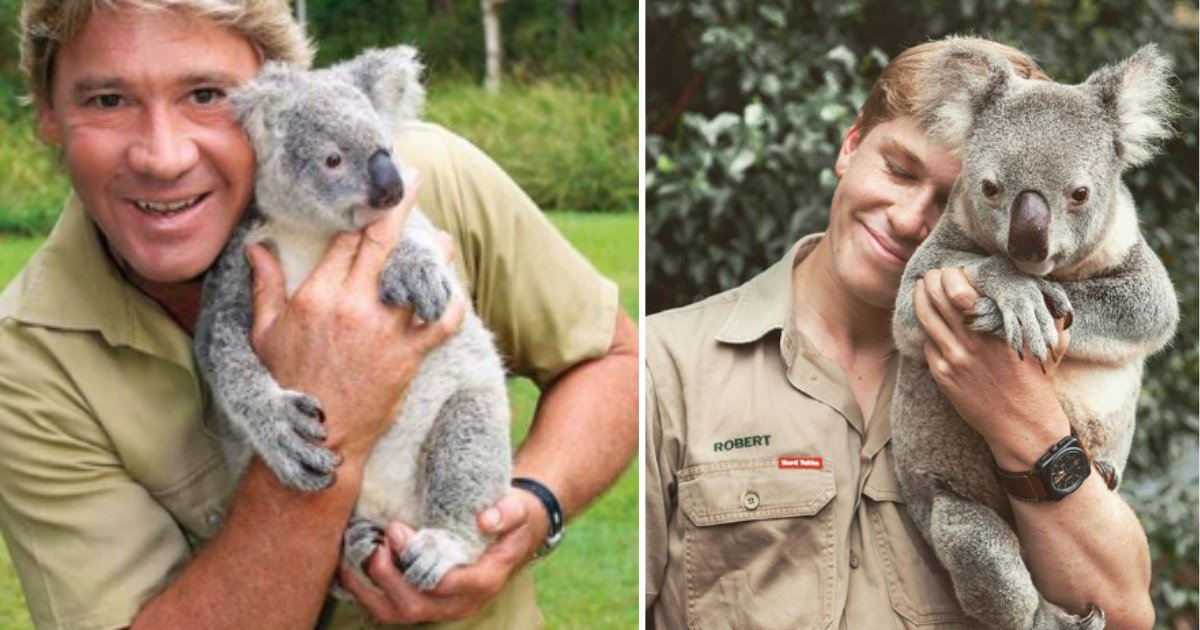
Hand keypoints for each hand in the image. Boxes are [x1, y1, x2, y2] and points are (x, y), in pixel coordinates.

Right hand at [245, 178, 463, 463]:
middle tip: (416, 181)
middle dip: (401, 207)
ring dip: (435, 255)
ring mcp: (385, 330)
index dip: (362, 213)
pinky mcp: (409, 355)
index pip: (347, 240)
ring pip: (418, 277)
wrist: (320, 437)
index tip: (374, 193)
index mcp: (318, 296)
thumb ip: (266, 286)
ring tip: (444, 241)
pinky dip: (452, 306)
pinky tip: (454, 295)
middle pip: (383, 242)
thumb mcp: (265, 333)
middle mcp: (354, 305)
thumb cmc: (290, 385)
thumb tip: (256, 247)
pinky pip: (442, 322)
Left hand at [339, 490, 547, 623]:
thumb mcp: (519, 508)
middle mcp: (462, 601)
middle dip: (387, 577)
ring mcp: (444, 606)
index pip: (444, 584)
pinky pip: (392, 607)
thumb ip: (508, 512)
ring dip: (369, 589)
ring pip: (397, 614)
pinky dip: (368, 591)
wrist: (517, 533)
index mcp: (485, 580)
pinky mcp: (429, 601)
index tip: (398, 529)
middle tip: (375, 541)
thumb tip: (485, 519)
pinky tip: (354, 565)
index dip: (415, 560)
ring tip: (354, 556)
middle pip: (414, 606)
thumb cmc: (516, 518)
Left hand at [914, 267, 1070, 468]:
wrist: (1022, 423)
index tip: (950, 270)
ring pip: (926, 318)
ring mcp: (954, 357)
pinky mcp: (943, 374)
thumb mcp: (1047, 343)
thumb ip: (1046, 315)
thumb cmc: (1037, 381)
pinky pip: (928, 344)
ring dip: (919, 299)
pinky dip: (927, 331)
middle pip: (936, 297)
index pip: (960, 288)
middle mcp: (972, 339)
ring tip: (919, 290)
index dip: (950, 275)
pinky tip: (930, 324)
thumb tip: (1044, 291)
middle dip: (929, 281)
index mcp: (997, 326)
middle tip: (929, 275)